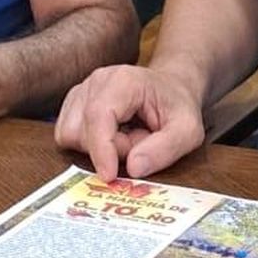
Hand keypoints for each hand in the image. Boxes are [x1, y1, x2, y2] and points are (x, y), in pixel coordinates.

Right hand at [53, 63, 204, 182]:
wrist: (172, 88)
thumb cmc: (178, 107)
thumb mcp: (188, 131)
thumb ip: (165, 149)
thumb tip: (133, 168)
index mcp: (123, 81)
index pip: (98, 115)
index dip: (101, 149)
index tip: (109, 177)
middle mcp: (96, 81)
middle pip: (81, 130)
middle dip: (109, 150)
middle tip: (139, 142)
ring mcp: (82, 90)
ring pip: (71, 135)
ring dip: (98, 148)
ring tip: (127, 138)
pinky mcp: (75, 104)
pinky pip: (69, 135)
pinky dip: (90, 145)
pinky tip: (113, 136)